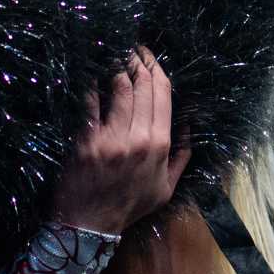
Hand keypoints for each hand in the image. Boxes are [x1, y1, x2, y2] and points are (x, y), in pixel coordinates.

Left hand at [46, 47, 190, 234]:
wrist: (91, 225)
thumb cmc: (128, 206)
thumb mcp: (166, 187)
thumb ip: (181, 155)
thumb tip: (187, 126)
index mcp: (160, 145)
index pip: (163, 94)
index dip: (155, 68)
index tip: (148, 54)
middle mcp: (138, 138)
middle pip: (142, 86)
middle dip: (136, 60)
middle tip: (130, 47)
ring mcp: (111, 139)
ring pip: (118, 89)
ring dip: (115, 66)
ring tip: (113, 52)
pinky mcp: (85, 141)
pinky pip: (89, 103)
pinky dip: (90, 84)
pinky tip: (89, 70)